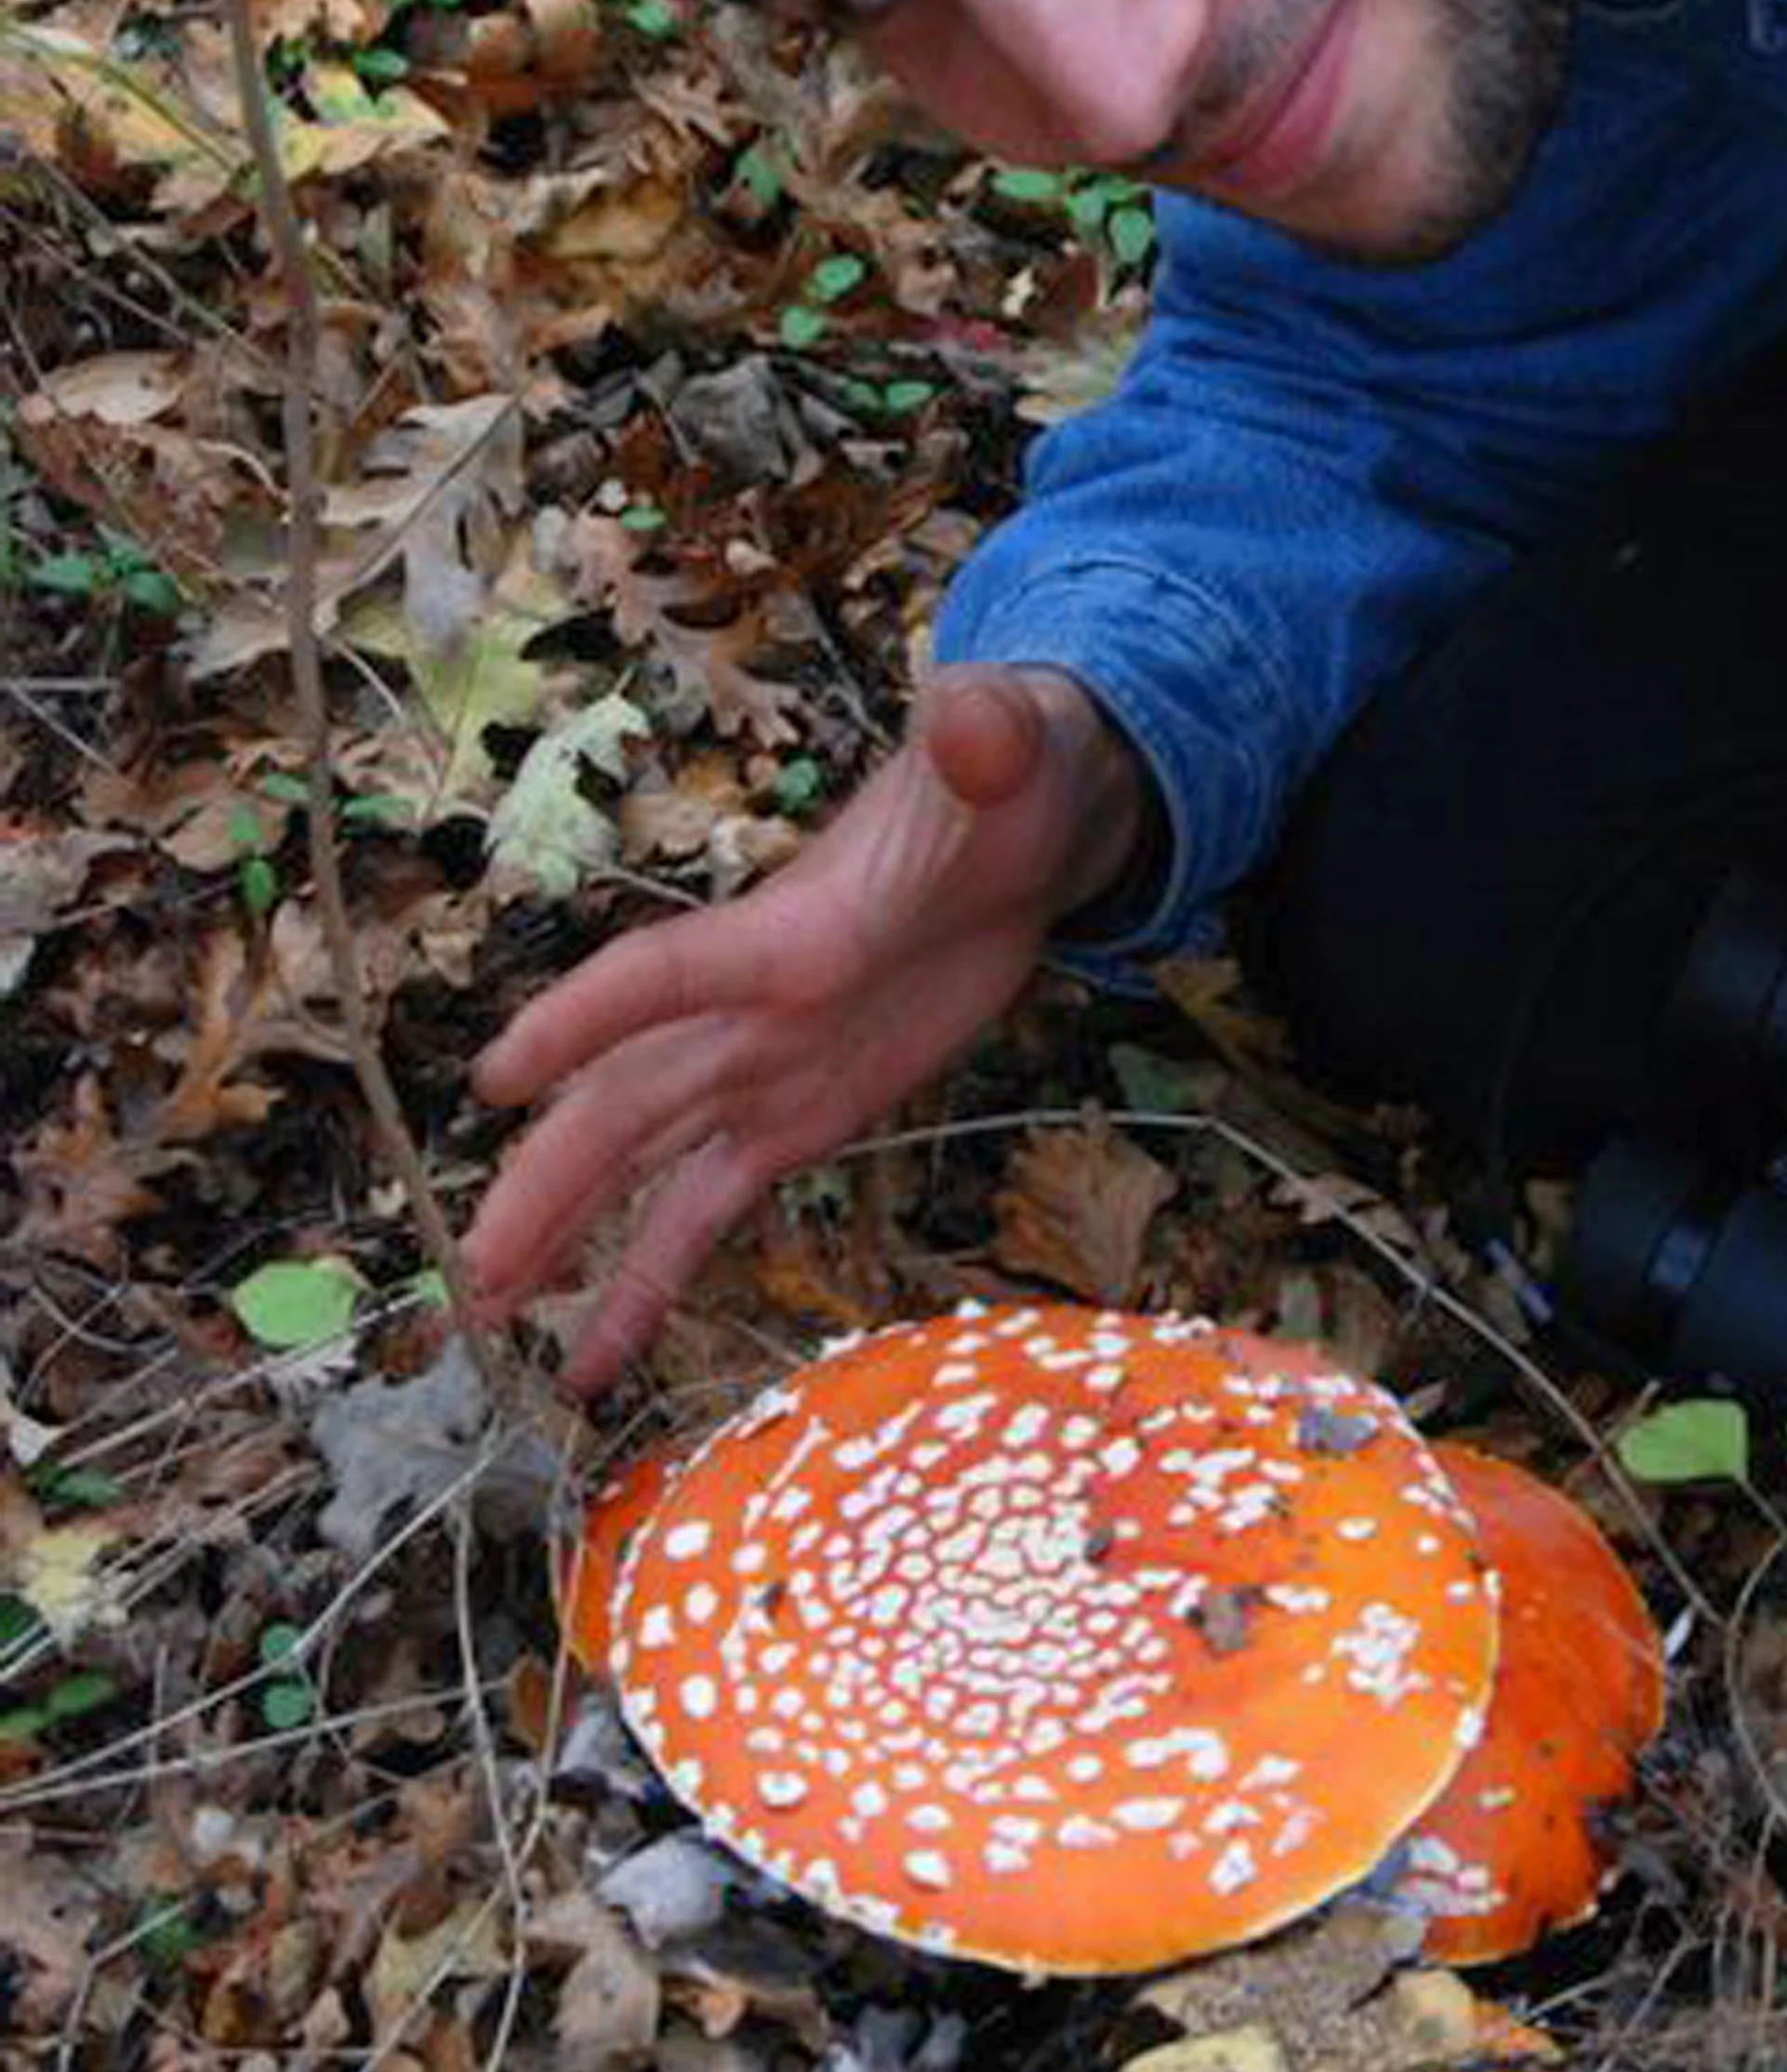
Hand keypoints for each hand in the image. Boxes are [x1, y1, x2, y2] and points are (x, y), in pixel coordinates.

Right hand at [468, 666, 1152, 1391]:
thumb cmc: (1011, 774)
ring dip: (565, 1235)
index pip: (670, 973)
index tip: (500, 1074)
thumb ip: (987, 740)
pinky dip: (648, 1279)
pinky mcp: (798, 1116)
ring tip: (491, 1322)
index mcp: (787, 928)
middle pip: (625, 1098)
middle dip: (550, 1179)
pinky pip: (706, 1209)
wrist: (1026, 824)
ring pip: (641, 1161)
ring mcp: (761, 1068)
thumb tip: (975, 713)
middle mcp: (747, 1006)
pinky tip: (595, 1358)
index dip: (589, 1018)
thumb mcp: (1013, 751)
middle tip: (474, 1271)